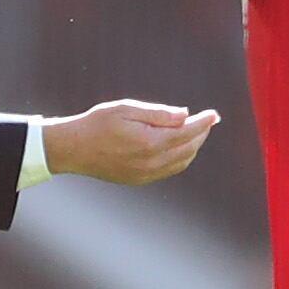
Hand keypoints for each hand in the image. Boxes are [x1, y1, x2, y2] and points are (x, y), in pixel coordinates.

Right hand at [44, 102, 220, 185]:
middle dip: (201, 134)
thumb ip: (158, 113)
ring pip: (182, 162)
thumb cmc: (98, 123)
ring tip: (197, 132)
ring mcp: (146, 174)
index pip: (187, 132)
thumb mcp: (127, 109)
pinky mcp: (139, 180)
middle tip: (208, 120)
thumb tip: (185, 115)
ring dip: (193, 147)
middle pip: (189, 149)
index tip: (214, 114)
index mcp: (149, 142)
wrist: (73, 149)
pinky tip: (180, 147)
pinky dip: (181, 158)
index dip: (203, 123)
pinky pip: (169, 170)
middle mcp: (151, 162)